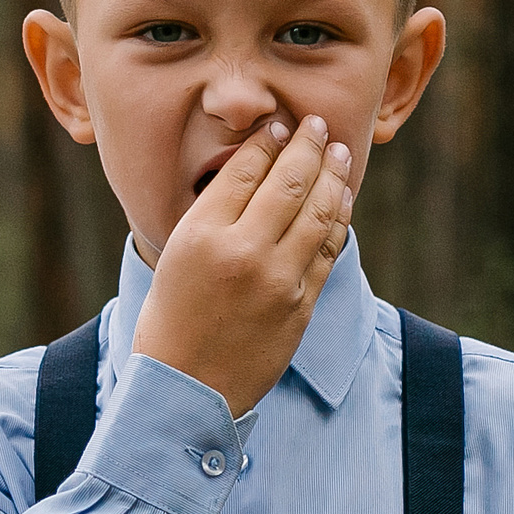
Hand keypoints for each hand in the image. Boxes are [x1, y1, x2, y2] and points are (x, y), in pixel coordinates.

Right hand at [129, 115, 353, 417]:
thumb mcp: (176, 254)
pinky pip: (327, 249)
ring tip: (339, 152)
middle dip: (309, 146)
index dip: (267, 142)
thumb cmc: (172, 317)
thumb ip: (214, 213)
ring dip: (332, 175)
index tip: (280, 126)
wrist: (186, 387)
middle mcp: (242, 252)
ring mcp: (278, 281)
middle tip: (318, 125)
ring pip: (318, 212)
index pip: (244, 170)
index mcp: (202, 235)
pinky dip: (337, 217)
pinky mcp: (301, 305)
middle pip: (289, 182)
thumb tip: (254, 168)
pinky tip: (340, 198)